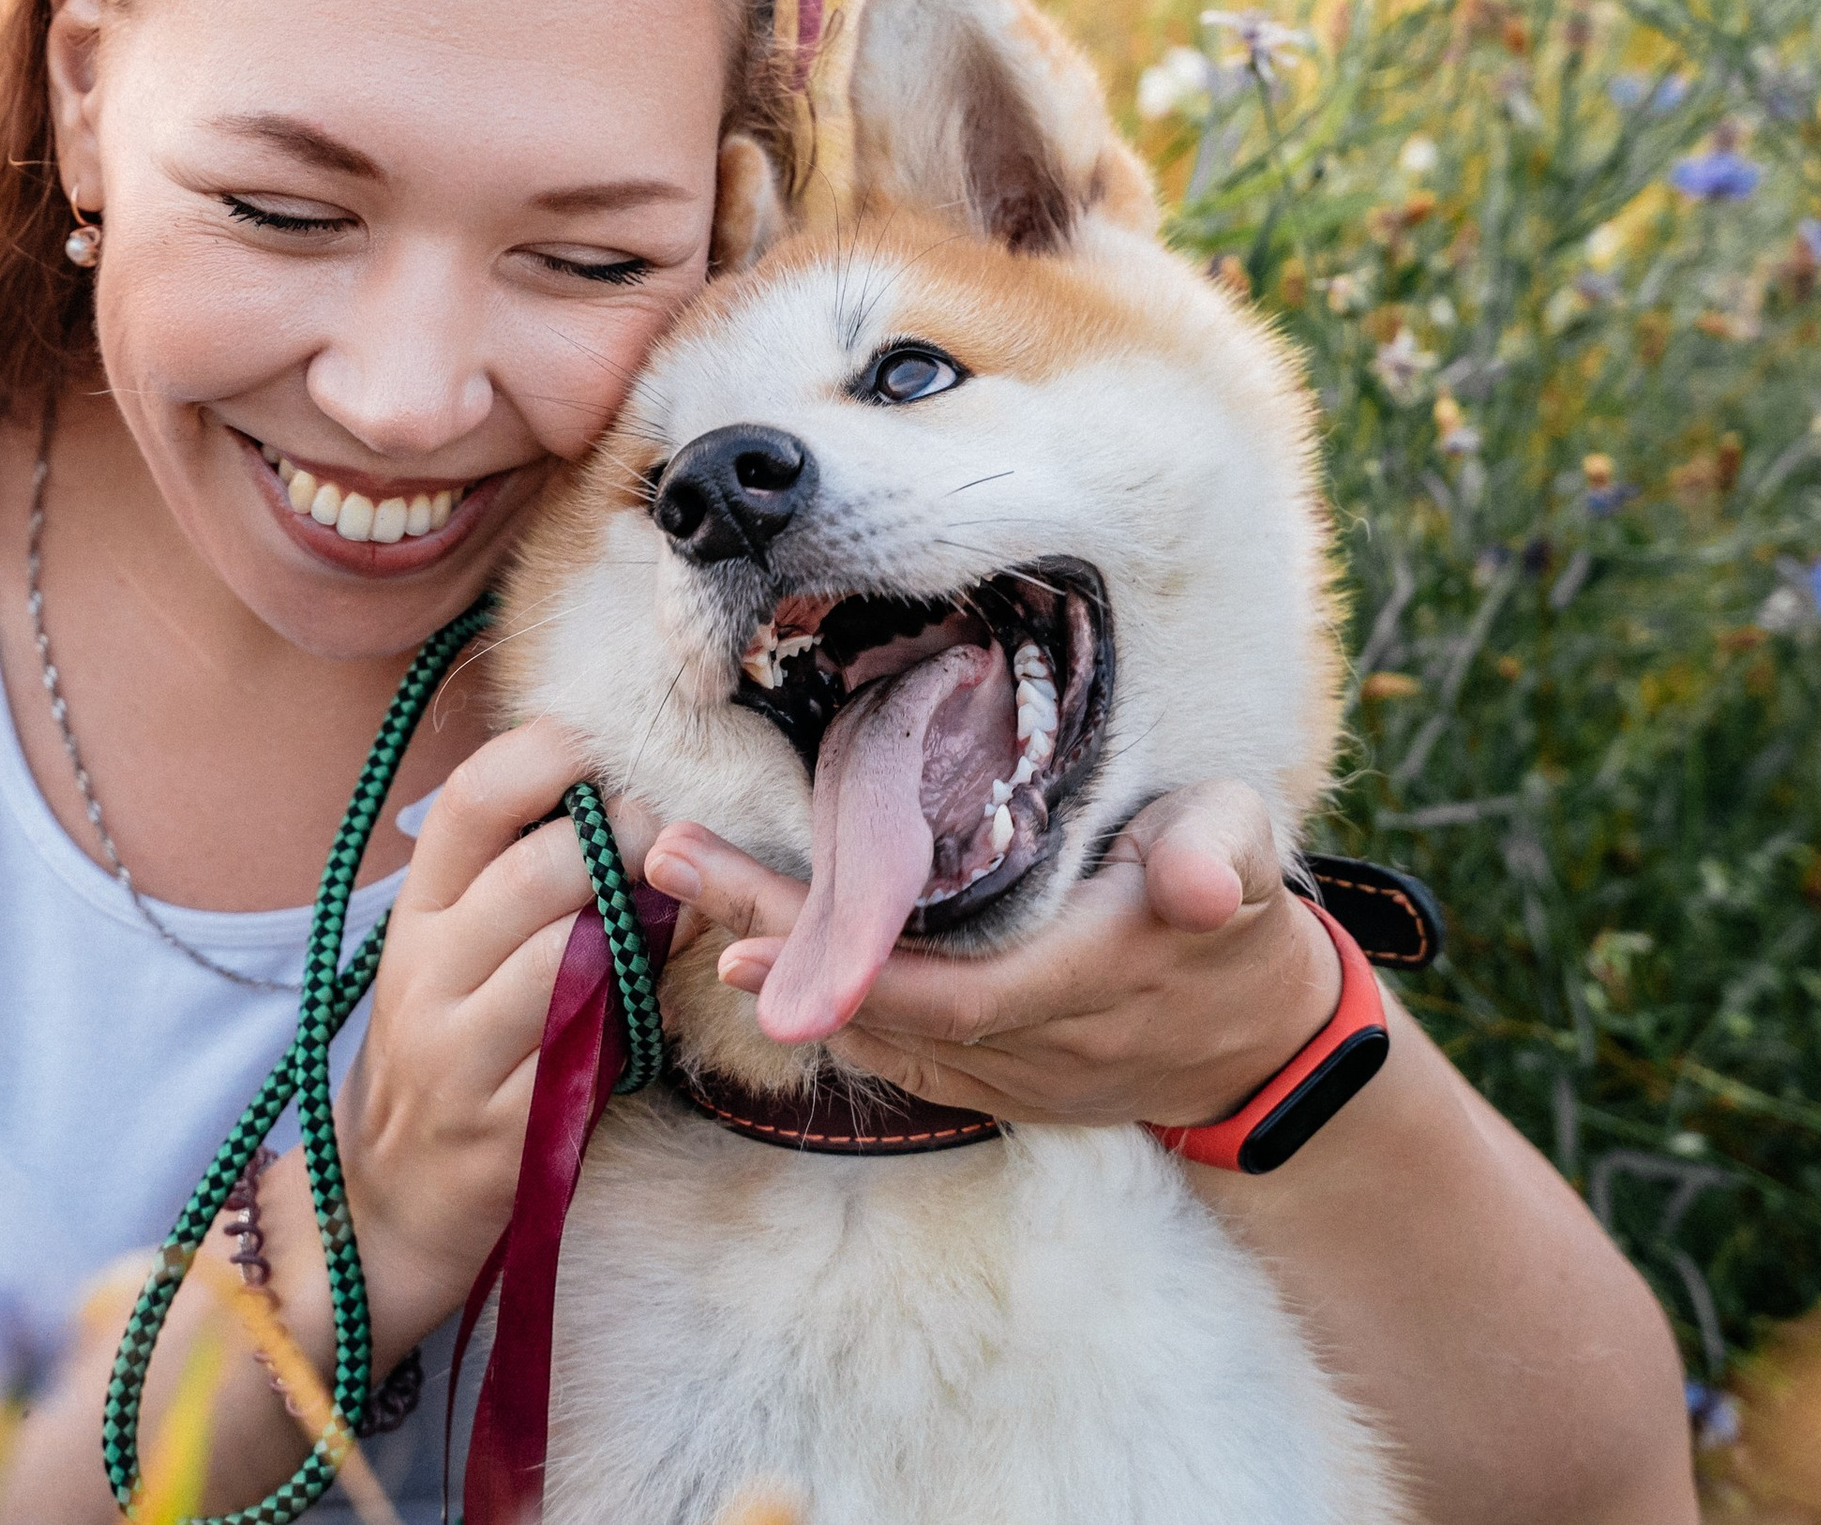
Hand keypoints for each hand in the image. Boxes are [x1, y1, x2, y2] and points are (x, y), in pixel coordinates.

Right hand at [336, 718, 650, 1339]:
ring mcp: (460, 1055)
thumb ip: (519, 878)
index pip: (473, 801)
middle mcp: (427, 973)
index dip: (547, 753)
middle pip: (537, 872)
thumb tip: (629, 802)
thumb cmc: (446, 1045)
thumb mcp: (454, 950)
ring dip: (636, 930)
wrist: (392, 1197)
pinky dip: (637, 1020)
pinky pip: (592, 1051)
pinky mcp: (507, 1128)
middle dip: (620, 842)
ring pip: (568, 958)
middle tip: (662, 840)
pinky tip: (651, 1007)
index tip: (605, 748)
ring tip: (664, 920)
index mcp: (418, 912)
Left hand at [642, 780, 1342, 1130]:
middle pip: (876, 1005)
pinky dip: (818, 995)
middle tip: (672, 858)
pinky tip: (753, 939)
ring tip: (684, 876)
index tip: (749, 928)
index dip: (844, 969)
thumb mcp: (1245, 855)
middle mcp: (1028, 1042)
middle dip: (769, 938)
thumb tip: (1197, 880)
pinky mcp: (988, 1075)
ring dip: (775, 960)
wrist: (1259, 1040)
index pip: (943, 991)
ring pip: (868, 1027)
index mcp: (1083, 978)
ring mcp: (1003, 1072)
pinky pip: (888, 1044)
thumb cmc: (1237, 915)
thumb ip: (1221, 855)